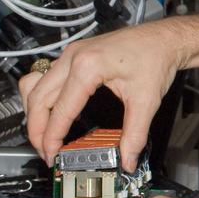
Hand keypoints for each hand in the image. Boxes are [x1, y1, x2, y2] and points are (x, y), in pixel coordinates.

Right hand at [19, 21, 184, 170]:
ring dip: (35, 113)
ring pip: (35, 86)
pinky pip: (45, 77)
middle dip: (37, 129)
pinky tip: (52, 112)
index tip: (52, 155)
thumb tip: (127, 159)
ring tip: (44, 136)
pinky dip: (42, 97)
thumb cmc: (156, 58)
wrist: (164, 39)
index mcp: (87, 67)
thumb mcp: (147, 100)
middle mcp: (73, 57)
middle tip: (45, 151)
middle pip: (38, 98)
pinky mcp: (74, 54)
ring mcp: (71, 53)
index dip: (52, 137)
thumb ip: (135, 134)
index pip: (60, 110)